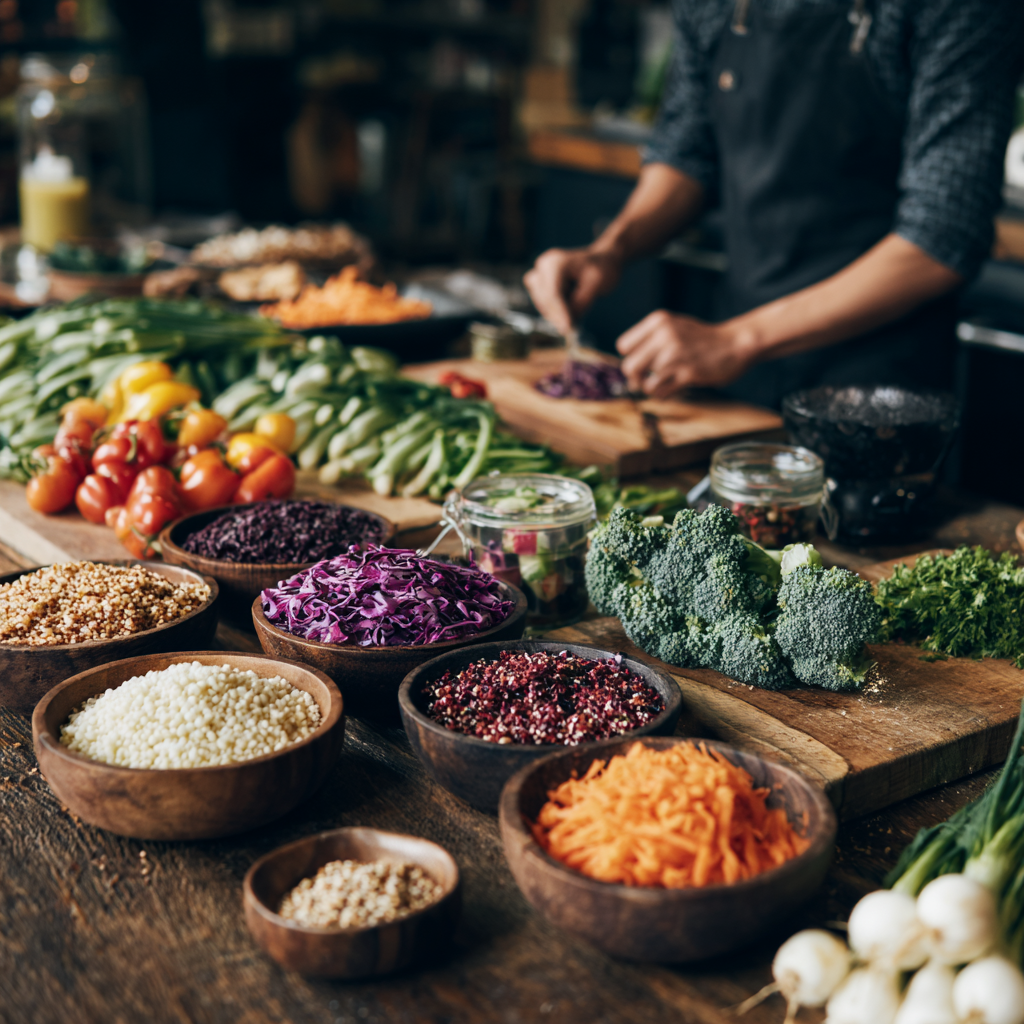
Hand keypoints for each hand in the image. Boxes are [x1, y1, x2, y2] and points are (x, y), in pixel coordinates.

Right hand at [523, 247, 622, 334]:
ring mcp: (539, 273)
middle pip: (545, 300)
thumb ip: (582, 302)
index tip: (568, 330)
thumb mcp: (597, 284)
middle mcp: (543, 265)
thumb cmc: (602, 269)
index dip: (559, 314)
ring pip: (542, 303)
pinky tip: (569, 307)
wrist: (601, 260)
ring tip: (576, 310)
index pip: (553, 294)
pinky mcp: (539, 282)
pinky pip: (542, 303)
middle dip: (558, 315)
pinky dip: (554, 310)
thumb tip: (568, 322)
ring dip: (556, 313)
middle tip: (575, 326)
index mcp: (556, 263)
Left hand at [617, 311, 754, 397]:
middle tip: (646, 380)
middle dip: (635, 378)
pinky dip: (663, 395)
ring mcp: (676, 355)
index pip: (623, 346)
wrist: (735, 343)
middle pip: (629, 367)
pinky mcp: (687, 373)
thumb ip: (650, 340)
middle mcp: (664, 336)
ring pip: (644, 384)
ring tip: (662, 385)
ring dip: (651, 389)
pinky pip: (661, 393)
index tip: (643, 362)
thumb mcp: (673, 326)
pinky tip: (672, 389)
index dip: (631, 357)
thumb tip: (627, 370)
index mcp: (658, 321)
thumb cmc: (701, 339)